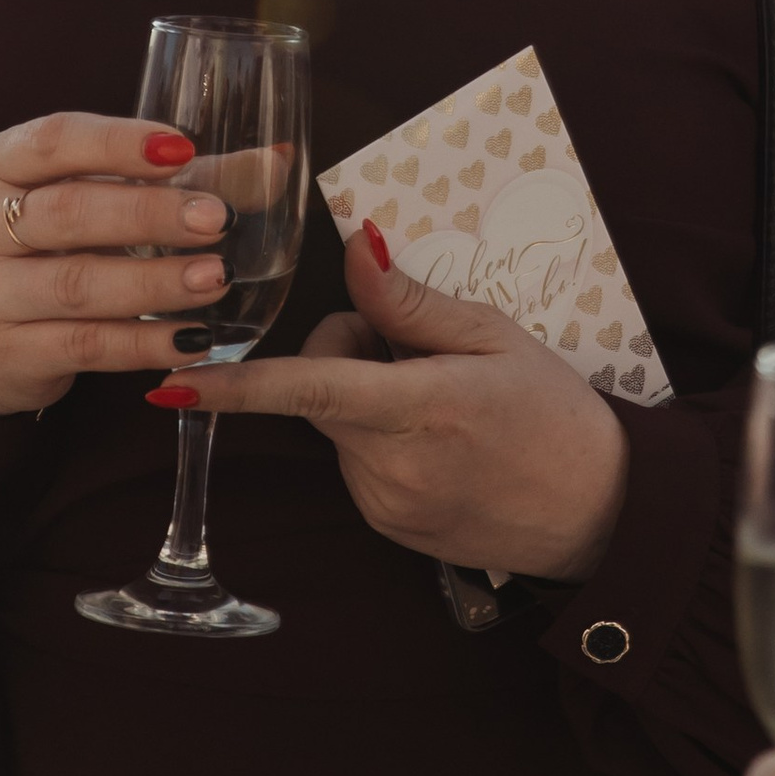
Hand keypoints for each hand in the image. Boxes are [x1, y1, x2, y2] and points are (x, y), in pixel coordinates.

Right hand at [0, 112, 243, 414]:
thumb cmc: (61, 242)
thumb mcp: (107, 195)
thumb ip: (189, 178)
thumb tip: (278, 162)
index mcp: (3, 165)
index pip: (52, 140)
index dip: (116, 143)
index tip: (182, 149)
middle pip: (68, 213)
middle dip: (148, 214)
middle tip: (217, 219)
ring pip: (77, 284)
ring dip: (154, 281)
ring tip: (216, 277)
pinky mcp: (13, 352)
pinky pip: (86, 345)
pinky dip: (145, 341)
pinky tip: (194, 336)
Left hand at [163, 223, 627, 580]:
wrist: (603, 513)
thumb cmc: (558, 415)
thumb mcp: (495, 339)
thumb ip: (411, 302)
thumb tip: (356, 247)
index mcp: (419, 409)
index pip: (308, 388)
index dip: (235, 386)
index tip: (171, 382)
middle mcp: (390, 467)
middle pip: (320, 389)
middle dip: (352, 353)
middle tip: (422, 349)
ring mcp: (384, 505)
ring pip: (336, 425)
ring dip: (367, 399)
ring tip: (444, 403)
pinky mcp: (387, 528)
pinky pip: (356, 462)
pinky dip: (381, 439)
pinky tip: (441, 442)